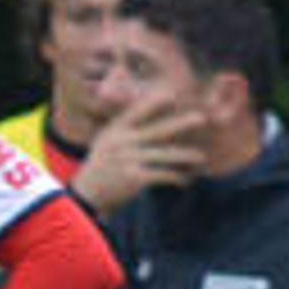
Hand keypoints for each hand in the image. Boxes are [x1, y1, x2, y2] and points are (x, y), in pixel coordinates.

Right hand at [69, 96, 206, 210]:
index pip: (137, 112)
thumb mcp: (106, 141)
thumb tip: (146, 117)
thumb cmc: (101, 167)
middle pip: (158, 131)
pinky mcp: (135, 178)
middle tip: (202, 119)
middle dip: (181, 124)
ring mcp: (128, 160)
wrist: (86, 194)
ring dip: (185, 156)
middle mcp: (122, 142)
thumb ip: (124, 129)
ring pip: (165, 155)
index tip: (173, 94)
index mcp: (116, 130)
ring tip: (201, 157)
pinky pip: (162, 175)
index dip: (155, 103)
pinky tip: (185, 180)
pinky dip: (176, 178)